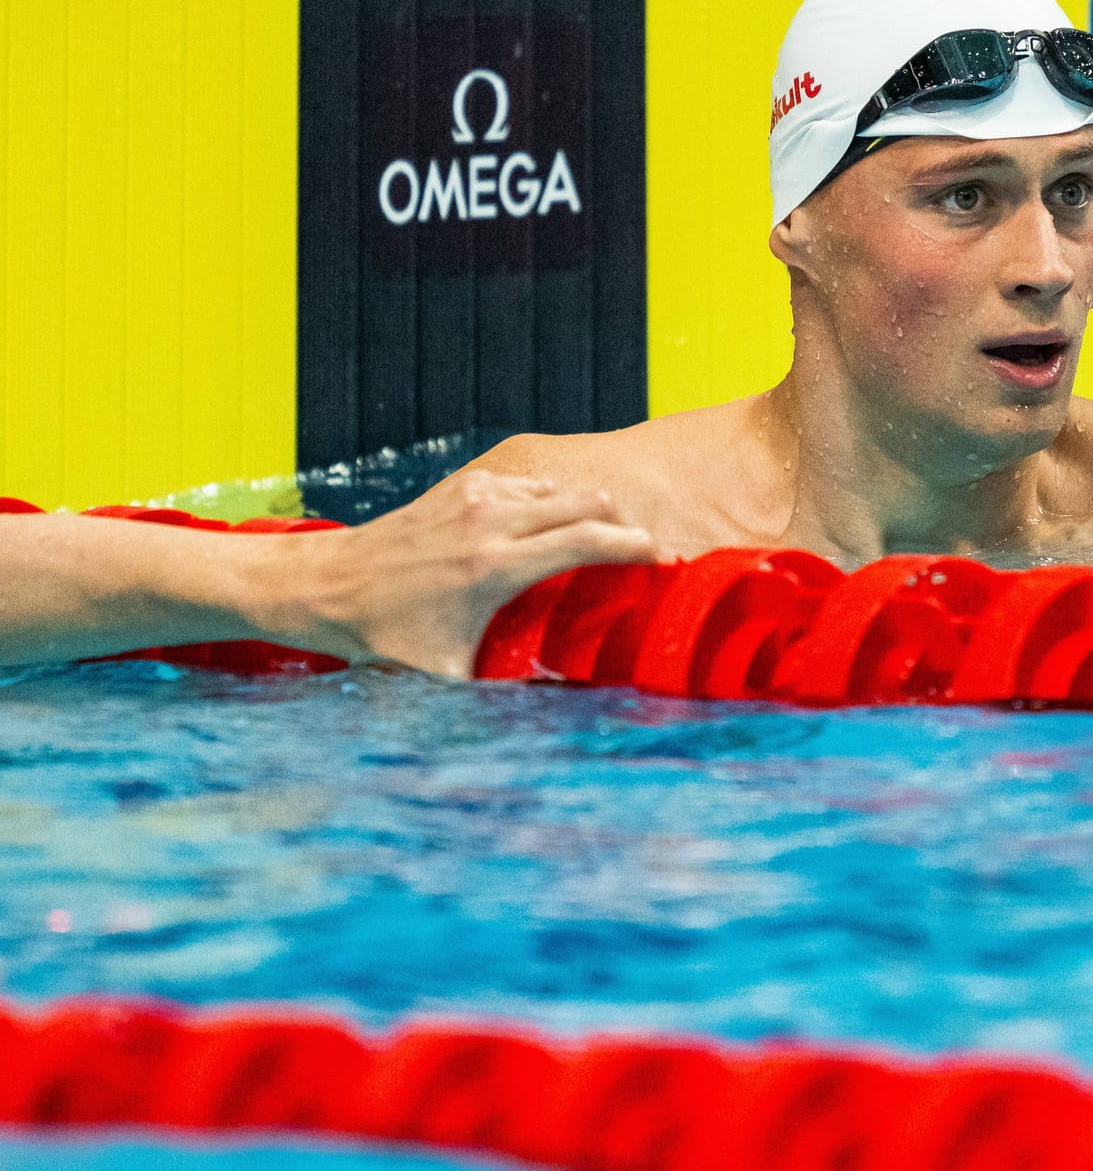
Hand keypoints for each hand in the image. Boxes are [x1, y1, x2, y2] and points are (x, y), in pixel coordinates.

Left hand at [268, 470, 660, 676]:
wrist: (327, 584)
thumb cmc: (386, 636)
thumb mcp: (447, 678)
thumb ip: (502, 693)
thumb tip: (559, 713)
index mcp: (495, 565)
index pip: (589, 539)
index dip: (636, 546)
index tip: (660, 559)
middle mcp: (492, 520)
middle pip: (590, 501)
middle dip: (623, 524)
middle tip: (638, 551)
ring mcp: (478, 496)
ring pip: (563, 488)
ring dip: (588, 511)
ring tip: (598, 543)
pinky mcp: (464, 484)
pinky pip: (530, 484)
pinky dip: (551, 502)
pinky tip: (547, 530)